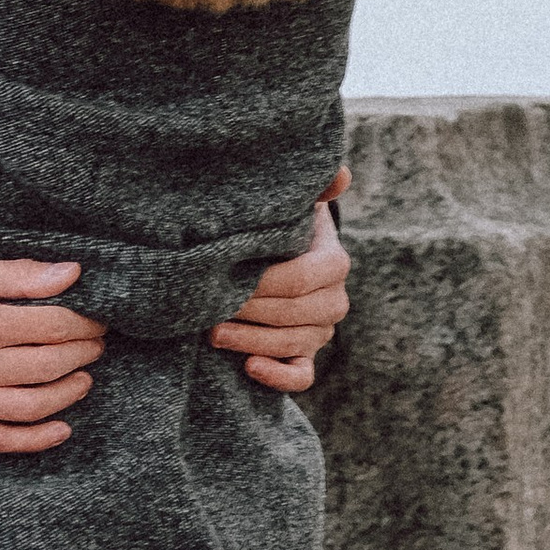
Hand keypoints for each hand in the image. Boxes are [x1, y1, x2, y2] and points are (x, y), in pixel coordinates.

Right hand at [0, 256, 106, 455]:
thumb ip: (16, 276)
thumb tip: (72, 273)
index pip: (53, 327)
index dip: (84, 323)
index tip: (97, 318)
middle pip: (48, 366)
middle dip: (82, 354)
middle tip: (95, 344)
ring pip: (31, 407)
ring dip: (68, 394)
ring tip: (83, 378)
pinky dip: (35, 439)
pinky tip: (60, 428)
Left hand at [210, 172, 351, 394]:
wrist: (279, 257)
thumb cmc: (279, 227)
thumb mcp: (294, 205)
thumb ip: (314, 188)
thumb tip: (341, 172)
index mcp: (335, 263)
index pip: (302, 278)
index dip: (264, 283)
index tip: (228, 277)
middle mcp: (335, 301)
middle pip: (293, 314)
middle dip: (249, 312)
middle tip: (208, 307)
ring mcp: (322, 332)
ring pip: (292, 345)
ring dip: (251, 341)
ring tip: (212, 333)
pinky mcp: (307, 356)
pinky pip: (300, 377)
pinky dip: (278, 377)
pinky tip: (249, 367)